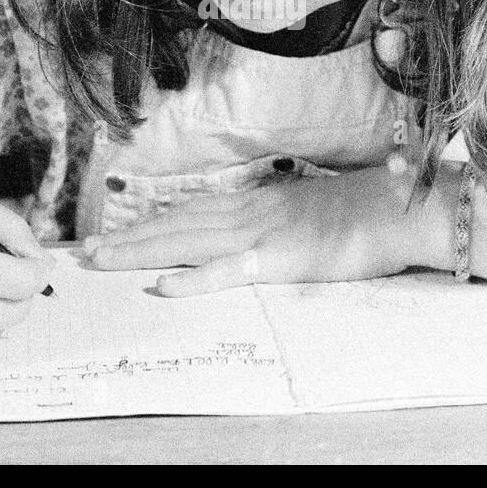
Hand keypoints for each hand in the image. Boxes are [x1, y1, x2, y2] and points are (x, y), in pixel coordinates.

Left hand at [85, 164, 438, 295]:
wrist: (400, 208)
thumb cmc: (362, 210)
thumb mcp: (308, 207)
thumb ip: (275, 215)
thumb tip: (249, 227)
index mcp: (257, 201)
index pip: (189, 210)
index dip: (148, 222)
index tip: (113, 233)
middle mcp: (251, 211)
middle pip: (177, 224)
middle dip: (129, 238)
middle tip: (86, 252)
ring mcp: (264, 233)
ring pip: (189, 241)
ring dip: (143, 252)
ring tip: (104, 261)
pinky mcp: (281, 259)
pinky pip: (229, 271)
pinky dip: (194, 280)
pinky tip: (164, 286)